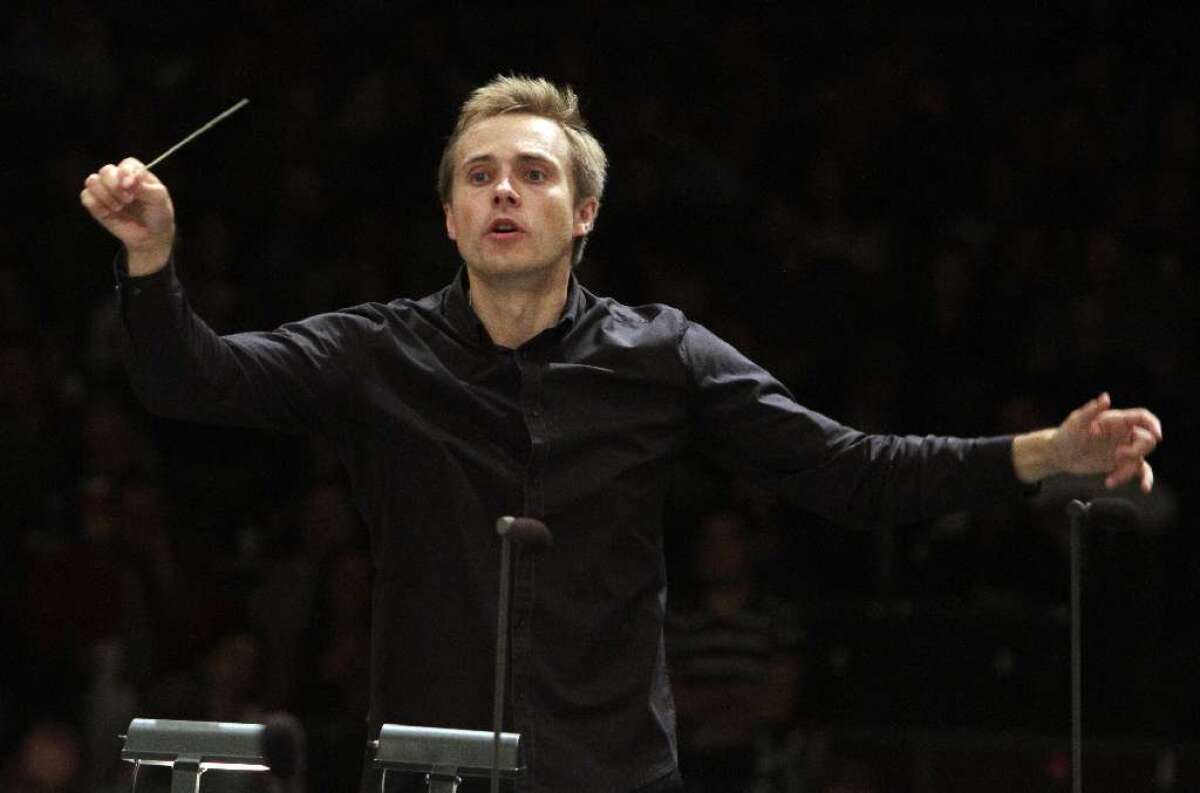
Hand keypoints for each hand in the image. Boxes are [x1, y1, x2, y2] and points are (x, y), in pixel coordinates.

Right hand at [80, 157, 174, 274]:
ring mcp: (106, 190)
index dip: (125, 173)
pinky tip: (109, 213)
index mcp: (136, 173)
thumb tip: (126, 181)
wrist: (151, 237)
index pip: (126, 164)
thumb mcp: (159, 200)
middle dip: (115, 186)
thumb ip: (145, 187)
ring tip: (119, 208)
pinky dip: (96, 205)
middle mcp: (119, 178)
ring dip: (105, 195)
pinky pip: (86, 197)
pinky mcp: (96, 204)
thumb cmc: (158, 214)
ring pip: (92, 181)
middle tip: (128, 200)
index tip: (129, 186)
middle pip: (106, 171)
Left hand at [1051, 392, 1161, 491]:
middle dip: (1135, 450)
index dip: (1153, 424)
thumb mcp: (1077, 422)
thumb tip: (1106, 397)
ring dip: (1128, 471)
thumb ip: (1092, 410)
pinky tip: (1144, 488)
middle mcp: (1124, 434)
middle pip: (1146, 440)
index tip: (1157, 435)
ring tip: (1110, 479)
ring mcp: (1124, 449)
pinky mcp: (1120, 464)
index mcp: (1116, 421)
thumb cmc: (1066, 434)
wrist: (1060, 455)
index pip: (1142, 417)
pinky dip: (1144, 479)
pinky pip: (1139, 471)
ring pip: (1140, 459)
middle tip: (1116, 456)